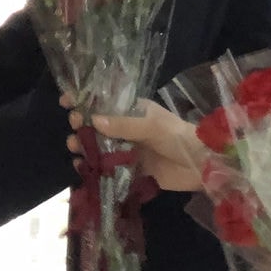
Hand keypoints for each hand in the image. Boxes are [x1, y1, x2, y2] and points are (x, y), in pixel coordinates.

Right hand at [63, 96, 205, 192]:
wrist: (203, 167)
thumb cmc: (179, 138)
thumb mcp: (152, 126)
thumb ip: (124, 125)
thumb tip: (93, 120)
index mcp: (133, 111)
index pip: (103, 102)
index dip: (84, 100)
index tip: (66, 102)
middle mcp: (126, 129)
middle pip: (95, 125)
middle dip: (81, 125)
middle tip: (76, 128)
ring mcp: (126, 150)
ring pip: (97, 146)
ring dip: (83, 146)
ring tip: (75, 148)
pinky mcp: (128, 170)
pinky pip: (105, 168)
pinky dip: (91, 167)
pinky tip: (82, 167)